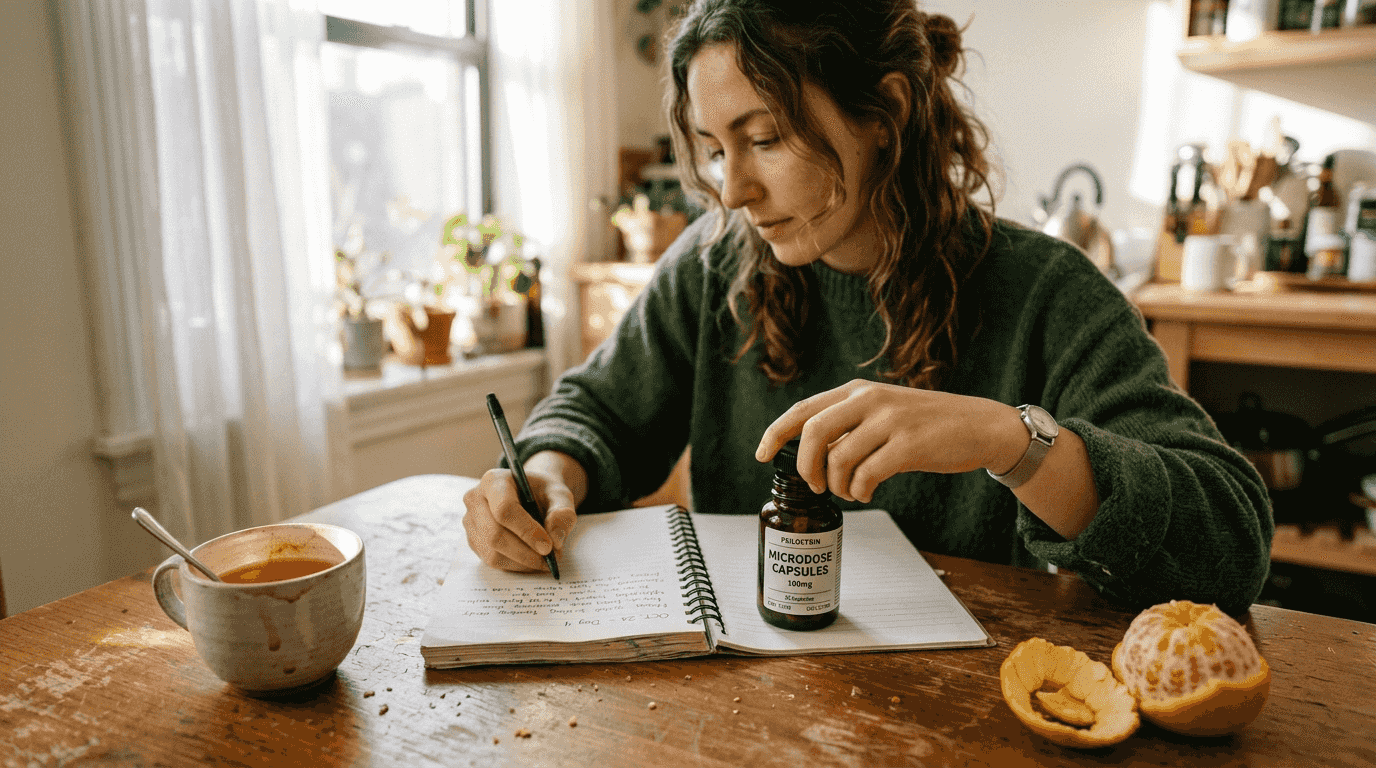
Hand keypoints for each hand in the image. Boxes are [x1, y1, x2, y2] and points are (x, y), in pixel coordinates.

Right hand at [462, 463, 579, 572]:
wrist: (530, 495)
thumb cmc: (542, 493)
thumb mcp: (560, 495)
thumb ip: (562, 512)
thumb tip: (555, 538)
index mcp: (494, 481)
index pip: (505, 509)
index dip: (526, 531)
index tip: (548, 546)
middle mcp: (475, 499)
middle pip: (495, 535)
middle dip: (525, 553)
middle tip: (551, 559)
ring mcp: (470, 521)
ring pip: (492, 553)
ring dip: (523, 562)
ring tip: (545, 559)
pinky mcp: (473, 540)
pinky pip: (492, 561)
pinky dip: (516, 565)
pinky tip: (532, 559)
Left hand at [755, 379, 1023, 502]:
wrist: (980, 425)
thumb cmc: (927, 424)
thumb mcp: (883, 411)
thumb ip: (850, 423)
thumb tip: (811, 453)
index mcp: (858, 390)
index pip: (802, 409)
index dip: (775, 434)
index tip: (760, 455)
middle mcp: (869, 399)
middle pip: (812, 432)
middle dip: (805, 466)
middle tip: (816, 484)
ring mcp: (890, 420)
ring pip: (838, 458)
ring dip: (837, 485)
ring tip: (850, 491)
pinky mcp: (909, 445)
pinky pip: (866, 475)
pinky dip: (859, 491)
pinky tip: (867, 492)